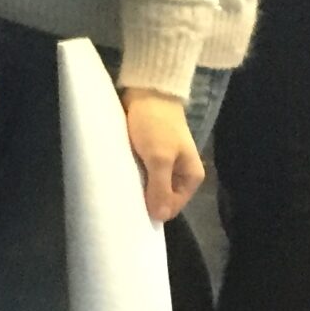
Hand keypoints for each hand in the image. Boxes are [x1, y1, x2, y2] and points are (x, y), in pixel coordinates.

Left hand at [121, 87, 204, 222]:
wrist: (148, 92)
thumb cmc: (156, 126)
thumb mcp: (159, 158)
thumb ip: (160, 188)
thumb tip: (160, 217)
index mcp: (191, 177)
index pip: (171, 207)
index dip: (153, 210)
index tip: (130, 213)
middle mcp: (181, 173)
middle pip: (161, 197)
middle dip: (144, 200)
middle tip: (121, 202)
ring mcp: (165, 163)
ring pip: (150, 185)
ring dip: (136, 187)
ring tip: (118, 191)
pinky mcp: (150, 153)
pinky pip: (142, 172)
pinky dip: (132, 175)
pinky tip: (119, 177)